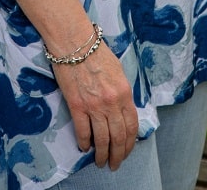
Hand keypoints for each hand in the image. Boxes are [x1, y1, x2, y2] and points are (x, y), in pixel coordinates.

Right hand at [53, 42, 137, 169]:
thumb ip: (121, 92)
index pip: (132, 125)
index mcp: (124, 93)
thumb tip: (122, 110)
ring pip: (101, 139)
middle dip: (118, 155)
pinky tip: (84, 148)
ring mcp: (94, 106)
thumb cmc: (96, 52)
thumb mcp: (118, 70)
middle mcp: (111, 103)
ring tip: (101, 162)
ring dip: (102, 155)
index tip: (127, 151)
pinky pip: (83, 132)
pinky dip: (84, 143)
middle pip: (118, 137)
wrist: (74, 42)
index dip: (130, 143)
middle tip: (115, 164)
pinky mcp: (76, 106)